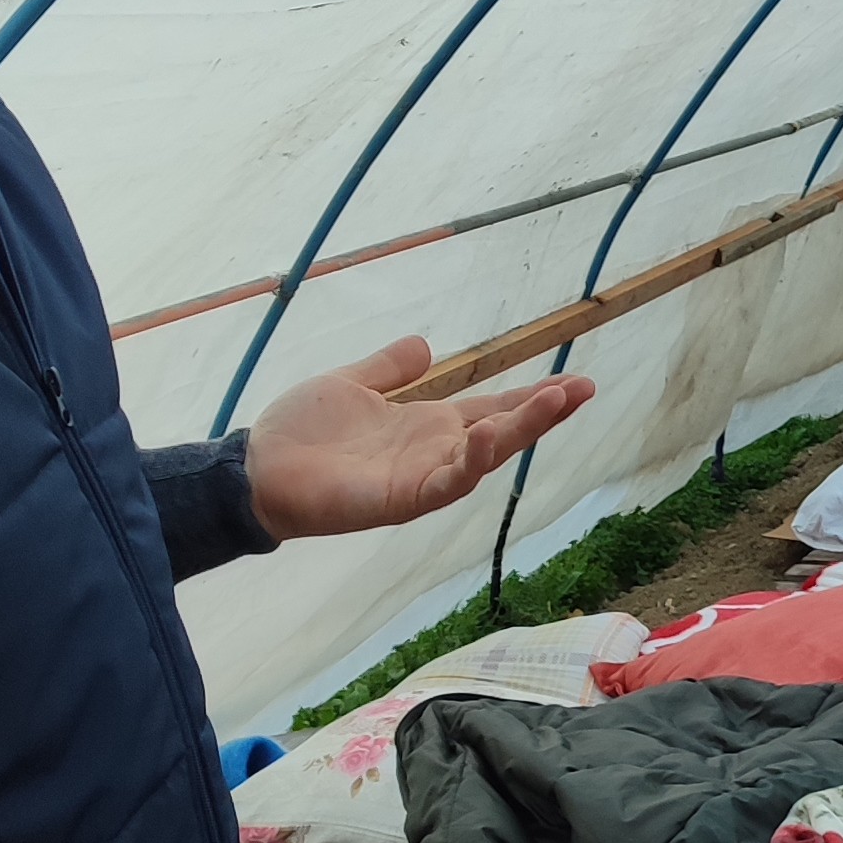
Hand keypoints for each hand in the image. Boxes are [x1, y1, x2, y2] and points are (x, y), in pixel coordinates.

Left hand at [242, 338, 593, 540]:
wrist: (257, 470)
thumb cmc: (300, 434)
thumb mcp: (351, 384)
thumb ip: (389, 368)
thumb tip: (425, 344)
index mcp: (427, 427)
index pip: (492, 409)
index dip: (531, 398)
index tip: (572, 381)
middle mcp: (434, 453)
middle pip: (503, 432)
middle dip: (545, 413)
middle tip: (586, 387)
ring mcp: (423, 477)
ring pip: (487, 456)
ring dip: (523, 430)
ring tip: (557, 400)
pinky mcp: (404, 498)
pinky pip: (449, 482)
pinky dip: (473, 460)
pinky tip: (490, 433)